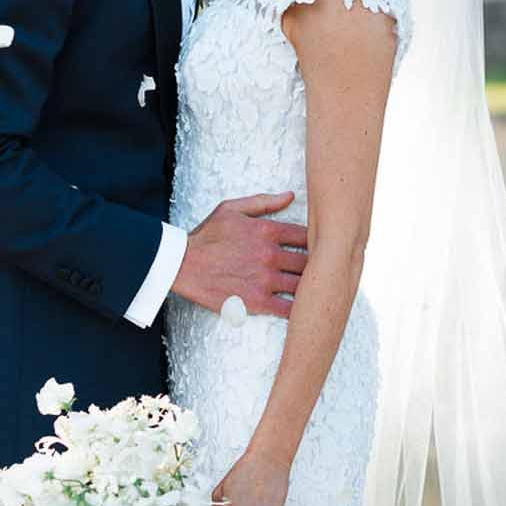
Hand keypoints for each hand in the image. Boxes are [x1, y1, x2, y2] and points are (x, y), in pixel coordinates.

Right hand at [170, 192, 306, 319]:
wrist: (182, 265)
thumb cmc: (206, 236)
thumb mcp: (231, 209)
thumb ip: (264, 202)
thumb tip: (291, 196)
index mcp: (267, 230)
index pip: (307, 235)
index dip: (317, 241)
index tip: (319, 246)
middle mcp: (270, 255)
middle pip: (310, 261)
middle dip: (319, 265)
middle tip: (323, 269)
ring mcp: (265, 280)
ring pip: (303, 285)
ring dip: (312, 287)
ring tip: (317, 289)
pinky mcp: (257, 302)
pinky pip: (288, 309)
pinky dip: (300, 309)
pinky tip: (304, 308)